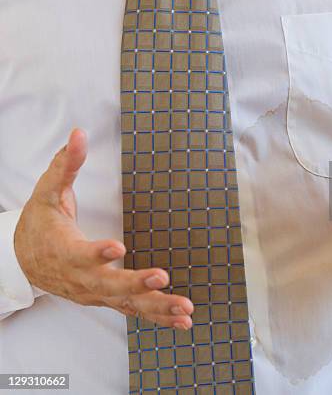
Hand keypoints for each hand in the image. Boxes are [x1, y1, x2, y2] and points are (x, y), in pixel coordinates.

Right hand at [14, 128, 192, 328]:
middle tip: (162, 278)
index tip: (117, 247)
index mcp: (64, 250)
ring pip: (126, 304)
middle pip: (109, 285)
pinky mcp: (105, 297)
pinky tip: (182, 322)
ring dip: (157, 308)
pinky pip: (132, 310)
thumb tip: (79, 133)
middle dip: (136, 284)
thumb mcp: (47, 191)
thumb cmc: (39, 224)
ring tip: (185, 310)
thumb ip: (67, 165)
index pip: (80, 254)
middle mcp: (81, 277)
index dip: (97, 253)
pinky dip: (156, 316)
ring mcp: (94, 292)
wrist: (22, 260)